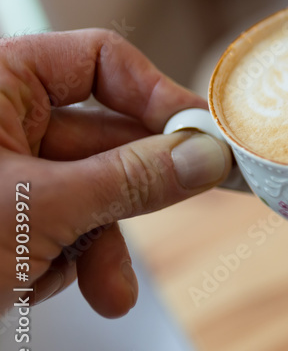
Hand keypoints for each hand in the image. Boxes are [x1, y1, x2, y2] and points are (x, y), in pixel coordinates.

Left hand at [0, 30, 231, 317]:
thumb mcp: (39, 209)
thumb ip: (133, 180)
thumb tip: (205, 157)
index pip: (100, 61)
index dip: (157, 96)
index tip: (201, 137)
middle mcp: (0, 120)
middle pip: (104, 136)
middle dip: (137, 190)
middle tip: (193, 201)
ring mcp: (0, 172)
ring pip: (88, 191)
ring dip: (104, 244)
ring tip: (108, 289)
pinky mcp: (0, 218)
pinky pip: (61, 226)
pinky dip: (68, 262)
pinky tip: (48, 289)